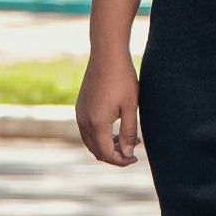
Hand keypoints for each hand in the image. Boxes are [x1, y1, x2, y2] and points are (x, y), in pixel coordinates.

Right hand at [75, 51, 139, 166]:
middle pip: (96, 150)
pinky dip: (100, 135)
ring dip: (107, 145)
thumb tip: (127, 154)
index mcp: (96, 123)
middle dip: (114, 155)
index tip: (135, 158)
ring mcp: (79, 114)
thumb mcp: (131, 107)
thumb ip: (128, 132)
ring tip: (126, 139)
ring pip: (91, 141)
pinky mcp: (80, 107)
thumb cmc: (122, 79)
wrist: (107, 55)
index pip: (106, 153)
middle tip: (132, 151)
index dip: (121, 160)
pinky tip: (115, 128)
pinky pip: (87, 130)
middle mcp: (83, 121)